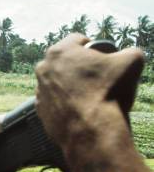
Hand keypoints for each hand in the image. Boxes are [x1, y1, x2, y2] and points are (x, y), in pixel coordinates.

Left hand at [35, 34, 153, 171]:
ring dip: (70, 84)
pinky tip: (79, 108)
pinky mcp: (40, 109)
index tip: (101, 57)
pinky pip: (53, 100)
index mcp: (60, 51)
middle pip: (64, 60)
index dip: (93, 46)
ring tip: (89, 94)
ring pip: (57, 80)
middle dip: (79, 65)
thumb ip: (130, 51)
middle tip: (96, 77)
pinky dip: (64, 102)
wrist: (91, 131)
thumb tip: (130, 54)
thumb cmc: (109, 93)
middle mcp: (43, 68)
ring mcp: (39, 90)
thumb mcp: (132, 62)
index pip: (77, 39)